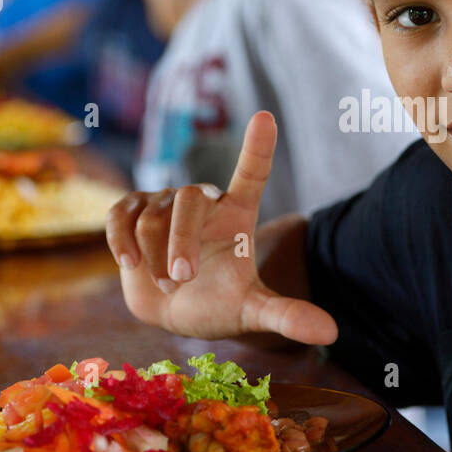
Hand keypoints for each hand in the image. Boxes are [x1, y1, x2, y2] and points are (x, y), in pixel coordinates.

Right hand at [105, 111, 337, 344]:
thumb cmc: (220, 303)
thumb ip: (287, 316)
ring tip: (168, 286)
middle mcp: (203, 201)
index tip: (265, 118)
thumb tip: (331, 334)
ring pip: (152, 216)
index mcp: (238, 213)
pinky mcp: (132, 214)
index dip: (257, 146)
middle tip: (182, 279)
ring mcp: (165, 204)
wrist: (176, 312)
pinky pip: (120, 214)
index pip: (252, 172)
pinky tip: (129, 264)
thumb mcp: (253, 311)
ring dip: (155, 257)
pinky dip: (120, 239)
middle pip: (189, 199)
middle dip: (181, 242)